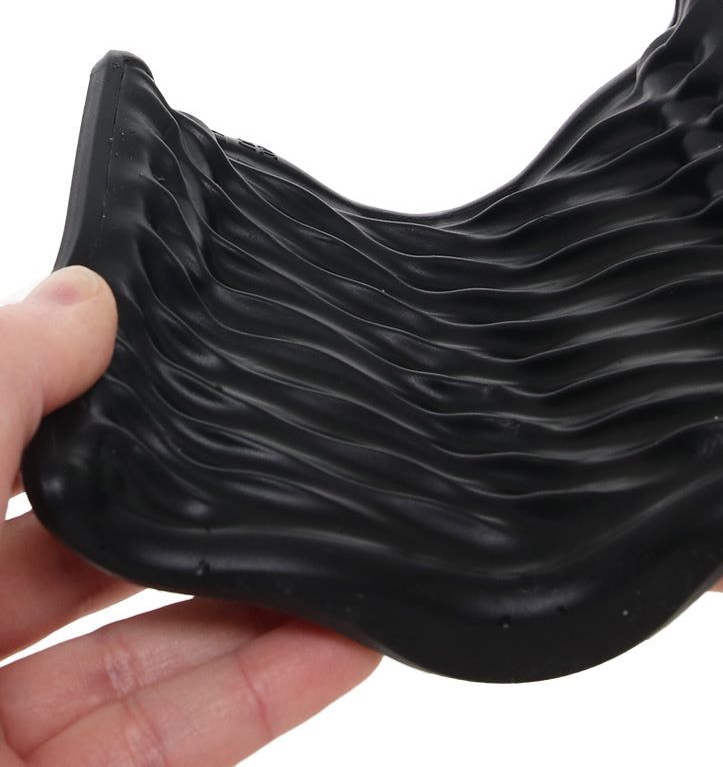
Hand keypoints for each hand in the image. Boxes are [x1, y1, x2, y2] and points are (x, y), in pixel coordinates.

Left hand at [0, 267, 378, 766]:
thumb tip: (84, 296)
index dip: (87, 406)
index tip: (186, 366)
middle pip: (79, 563)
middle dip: (192, 515)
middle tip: (292, 464)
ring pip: (141, 663)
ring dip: (254, 613)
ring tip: (347, 555)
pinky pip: (169, 749)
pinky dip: (259, 696)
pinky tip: (338, 643)